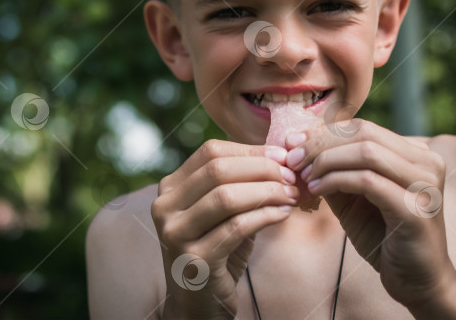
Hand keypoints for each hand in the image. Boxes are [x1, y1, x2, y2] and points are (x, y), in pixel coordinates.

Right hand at [151, 139, 298, 319]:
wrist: (198, 303)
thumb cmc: (217, 251)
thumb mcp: (222, 213)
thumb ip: (239, 185)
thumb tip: (279, 156)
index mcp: (170, 188)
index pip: (209, 152)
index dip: (249, 151)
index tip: (282, 157)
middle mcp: (164, 207)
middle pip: (217, 170)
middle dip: (261, 169)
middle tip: (291, 177)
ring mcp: (175, 233)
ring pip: (226, 196)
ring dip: (266, 192)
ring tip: (291, 195)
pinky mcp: (194, 259)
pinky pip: (236, 227)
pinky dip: (265, 216)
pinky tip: (283, 214)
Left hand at [285, 119, 452, 312]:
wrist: (415, 280)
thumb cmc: (382, 235)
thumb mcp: (352, 195)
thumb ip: (333, 168)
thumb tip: (296, 142)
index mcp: (416, 155)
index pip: (362, 128)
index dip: (323, 132)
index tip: (291, 143)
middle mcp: (428, 164)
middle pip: (364, 134)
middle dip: (320, 144)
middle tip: (292, 159)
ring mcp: (425, 186)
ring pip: (366, 153)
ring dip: (326, 161)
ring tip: (304, 177)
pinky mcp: (415, 210)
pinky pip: (367, 181)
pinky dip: (335, 181)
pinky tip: (317, 191)